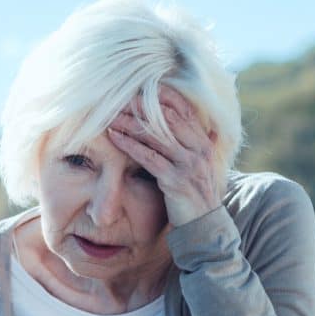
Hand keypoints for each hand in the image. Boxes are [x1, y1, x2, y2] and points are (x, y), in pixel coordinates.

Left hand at [106, 86, 224, 226]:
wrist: (204, 227)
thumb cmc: (196, 196)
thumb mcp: (200, 167)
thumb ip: (196, 146)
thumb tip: (199, 128)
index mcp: (204, 142)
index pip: (184, 109)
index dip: (162, 96)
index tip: (140, 88)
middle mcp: (199, 149)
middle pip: (167, 117)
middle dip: (142, 106)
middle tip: (119, 98)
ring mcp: (188, 164)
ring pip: (156, 135)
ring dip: (130, 122)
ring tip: (110, 115)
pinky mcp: (175, 181)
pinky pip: (149, 157)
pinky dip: (129, 145)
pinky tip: (114, 137)